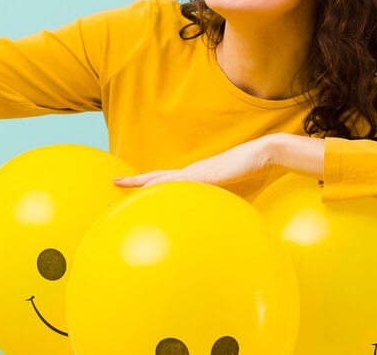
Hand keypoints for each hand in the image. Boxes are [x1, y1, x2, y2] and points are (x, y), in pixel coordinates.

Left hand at [112, 136, 275, 189]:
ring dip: (141, 182)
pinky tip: (149, 191)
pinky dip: (163, 186)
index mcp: (196, 177)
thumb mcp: (233, 192)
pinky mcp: (204, 176)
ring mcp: (196, 173)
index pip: (166, 181)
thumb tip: (220, 222)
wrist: (263, 154)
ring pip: (161, 178)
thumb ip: (223, 204)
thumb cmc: (251, 171)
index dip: (147, 184)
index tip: (129, 187)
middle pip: (156, 177)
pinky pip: (178, 183)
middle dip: (135, 182)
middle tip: (113, 183)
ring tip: (120, 185)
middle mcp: (191, 173)